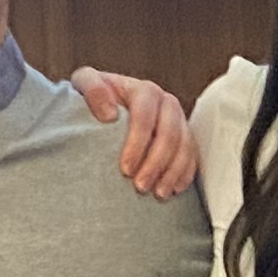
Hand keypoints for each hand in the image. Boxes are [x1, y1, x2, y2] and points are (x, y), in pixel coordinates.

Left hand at [70, 68, 198, 199]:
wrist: (107, 104)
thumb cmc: (95, 96)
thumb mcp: (85, 83)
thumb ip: (92, 89)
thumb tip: (109, 115)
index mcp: (144, 90)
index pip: (145, 116)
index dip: (137, 143)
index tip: (125, 169)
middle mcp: (166, 102)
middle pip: (170, 133)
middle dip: (156, 163)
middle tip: (140, 187)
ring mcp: (178, 120)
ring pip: (184, 146)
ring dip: (172, 172)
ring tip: (158, 194)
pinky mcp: (184, 136)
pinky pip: (192, 155)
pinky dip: (185, 174)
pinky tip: (174, 189)